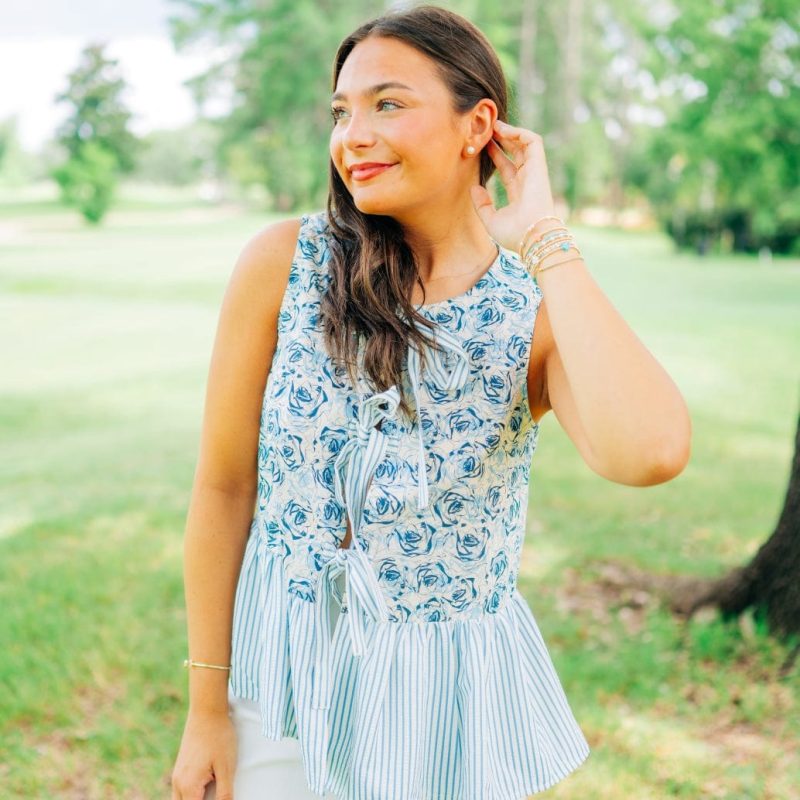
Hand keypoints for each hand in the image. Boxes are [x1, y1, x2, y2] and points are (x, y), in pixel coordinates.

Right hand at [171, 709, 236, 799]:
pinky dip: (191, 795)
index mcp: (188, 786)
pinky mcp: (181, 766)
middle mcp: (178, 783)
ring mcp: (177, 774)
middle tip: (215, 795)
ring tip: (211, 793)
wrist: (207, 710)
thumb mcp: (226, 767)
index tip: (219, 798)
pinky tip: (206, 790)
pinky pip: (181, 790)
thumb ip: (225, 793)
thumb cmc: (219, 736)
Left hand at [469, 119, 557, 252]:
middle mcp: (528, 180)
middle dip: (502, 140)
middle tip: (487, 129)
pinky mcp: (539, 166)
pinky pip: (533, 141)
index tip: (482, 146)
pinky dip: (520, 132)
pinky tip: (503, 130)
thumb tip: (474, 187)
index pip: (507, 168)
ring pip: (525, 144)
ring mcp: (534, 172)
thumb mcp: (490, 219)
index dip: (495, 155)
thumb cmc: (513, 233)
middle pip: (516, 153)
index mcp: (518, 193)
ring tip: (494, 124)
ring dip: (510, 133)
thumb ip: (482, 204)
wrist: (531, 236)